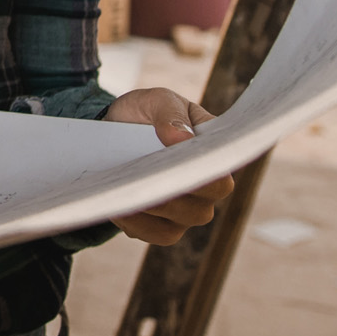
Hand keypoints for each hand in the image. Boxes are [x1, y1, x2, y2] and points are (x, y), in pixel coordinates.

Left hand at [104, 88, 235, 244]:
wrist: (115, 129)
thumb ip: (170, 114)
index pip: (221, 177)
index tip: (184, 167)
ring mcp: (184, 213)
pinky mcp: (159, 226)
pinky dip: (135, 223)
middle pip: (200, 209)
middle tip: (145, 181)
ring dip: (149, 210)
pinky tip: (116, 206)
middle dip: (171, 197)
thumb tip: (181, 138)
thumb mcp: (157, 101)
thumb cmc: (146, 113)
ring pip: (175, 225)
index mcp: (212, 159)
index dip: (207, 177)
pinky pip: (152, 234)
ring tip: (123, 191)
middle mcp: (205, 193)